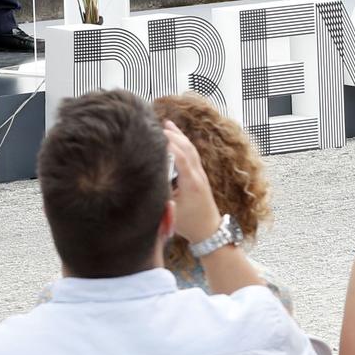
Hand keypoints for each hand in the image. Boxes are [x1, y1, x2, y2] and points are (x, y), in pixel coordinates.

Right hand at [162, 120, 220, 241]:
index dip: (169, 144)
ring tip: (165, 124)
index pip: (182, 157)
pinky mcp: (199, 175)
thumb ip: (160, 195)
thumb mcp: (171, 211)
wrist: (209, 230)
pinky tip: (175, 135)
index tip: (154, 135)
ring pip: (191, 149)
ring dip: (178, 136)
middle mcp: (198, 175)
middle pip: (187, 148)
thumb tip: (145, 182)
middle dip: (172, 135)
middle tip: (154, 125)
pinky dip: (183, 142)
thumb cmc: (189, 223)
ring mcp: (200, 174)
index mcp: (192, 183)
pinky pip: (192, 154)